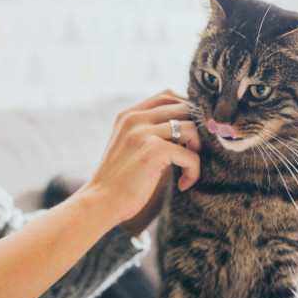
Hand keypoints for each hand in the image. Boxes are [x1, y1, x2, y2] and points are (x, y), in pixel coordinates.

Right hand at [79, 90, 200, 234]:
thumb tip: (185, 127)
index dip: (186, 110)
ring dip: (197, 150)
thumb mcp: (127, 146)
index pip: (167, 95)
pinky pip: (190, 155)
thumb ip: (147, 131)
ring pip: (191, 128)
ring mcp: (143, 133)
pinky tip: (184, 184)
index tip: (189, 133)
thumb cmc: (117, 180)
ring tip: (188, 169)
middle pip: (183, 108)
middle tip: (192, 152)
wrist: (100, 202)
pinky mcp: (153, 151)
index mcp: (128, 115)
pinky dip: (194, 171)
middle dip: (196, 129)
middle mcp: (135, 119)